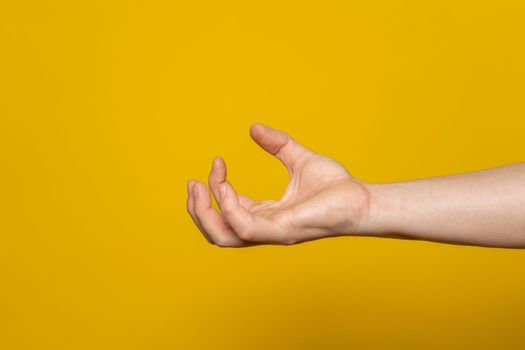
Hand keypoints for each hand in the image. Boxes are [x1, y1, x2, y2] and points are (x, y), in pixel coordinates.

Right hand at [186, 123, 371, 246]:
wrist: (362, 198)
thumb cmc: (336, 186)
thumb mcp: (299, 158)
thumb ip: (277, 145)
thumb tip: (254, 128)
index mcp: (266, 214)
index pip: (228, 210)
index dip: (216, 188)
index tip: (218, 161)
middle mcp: (265, 227)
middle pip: (217, 231)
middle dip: (198, 210)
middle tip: (193, 183)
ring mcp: (272, 232)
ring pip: (222, 236)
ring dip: (204, 212)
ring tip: (201, 185)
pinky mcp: (281, 231)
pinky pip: (243, 226)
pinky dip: (227, 206)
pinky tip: (224, 185)